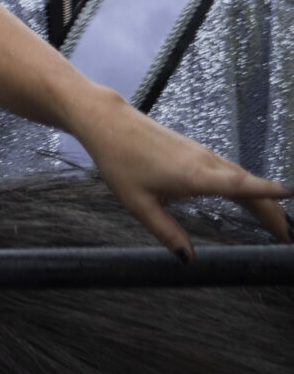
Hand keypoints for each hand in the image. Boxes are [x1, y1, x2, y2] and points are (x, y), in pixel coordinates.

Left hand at [74, 91, 290, 254]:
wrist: (107, 121)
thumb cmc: (119, 161)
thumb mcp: (138, 203)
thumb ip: (166, 232)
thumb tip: (188, 259)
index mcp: (194, 176)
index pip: (240, 187)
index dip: (268, 193)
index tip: (291, 195)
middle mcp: (205, 162)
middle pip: (248, 188)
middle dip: (272, 212)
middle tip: (288, 238)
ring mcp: (202, 153)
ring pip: (241, 178)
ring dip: (262, 200)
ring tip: (278, 225)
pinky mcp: (196, 150)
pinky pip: (230, 171)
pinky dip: (247, 187)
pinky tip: (249, 198)